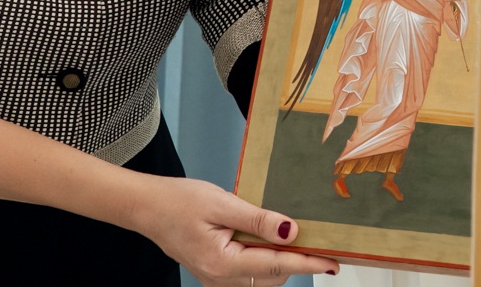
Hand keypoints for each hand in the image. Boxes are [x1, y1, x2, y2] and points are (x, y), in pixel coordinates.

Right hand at [132, 178, 337, 285]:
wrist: (147, 208)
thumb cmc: (178, 201)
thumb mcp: (222, 204)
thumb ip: (258, 220)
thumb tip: (291, 232)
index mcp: (222, 263)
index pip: (277, 265)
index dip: (308, 263)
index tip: (333, 262)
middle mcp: (220, 278)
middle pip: (273, 275)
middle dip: (297, 260)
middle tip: (319, 240)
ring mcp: (217, 278)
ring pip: (263, 276)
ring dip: (281, 259)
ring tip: (295, 235)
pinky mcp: (216, 272)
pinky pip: (250, 271)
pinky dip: (265, 258)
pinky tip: (269, 238)